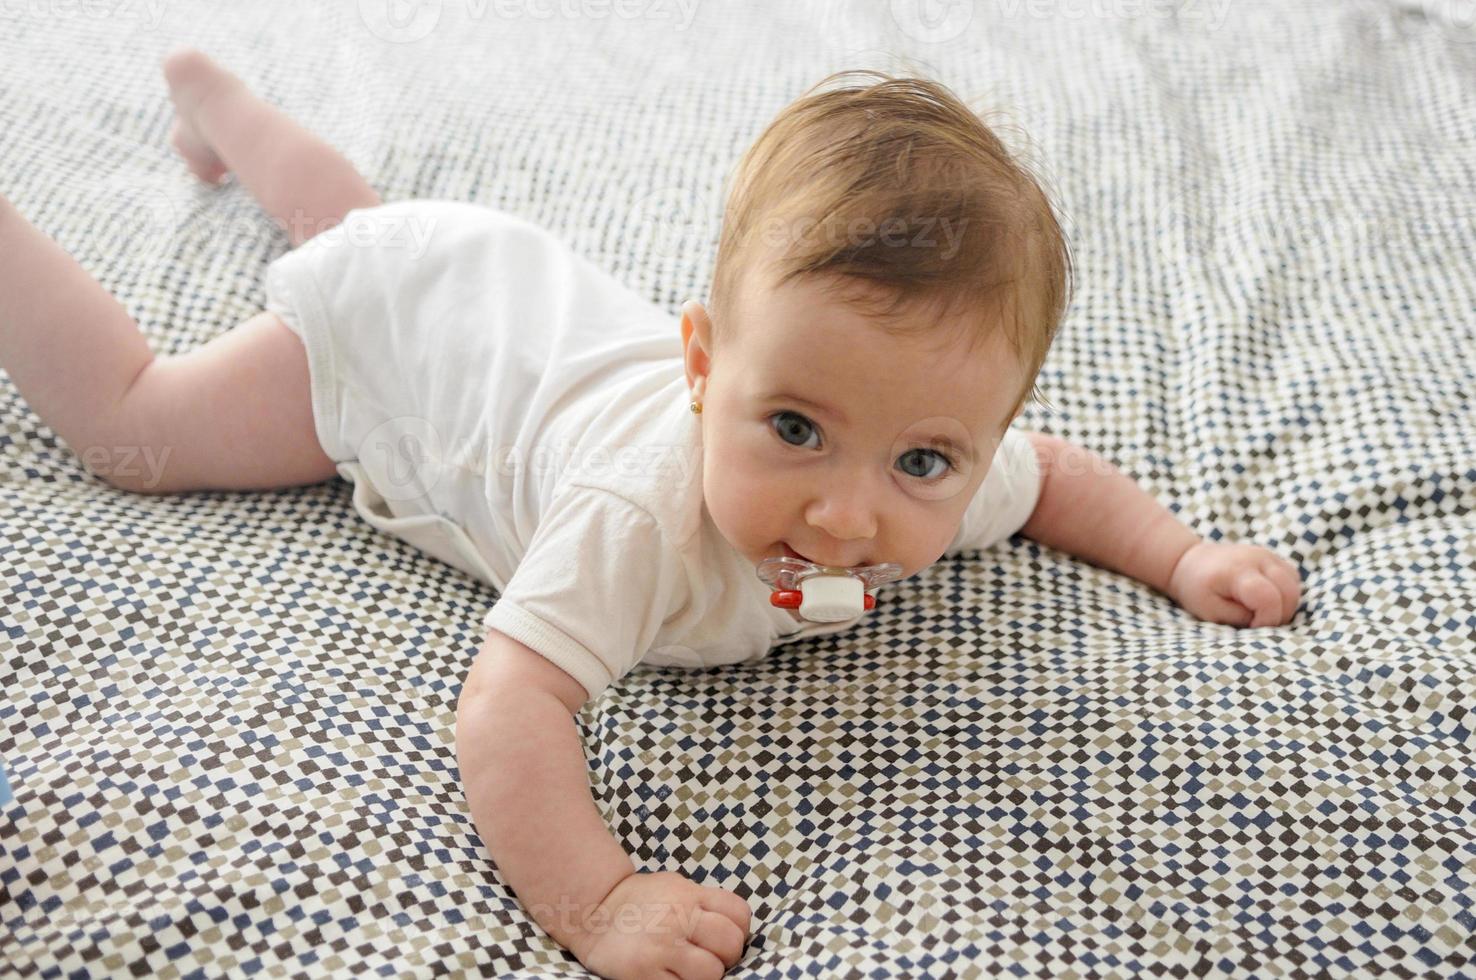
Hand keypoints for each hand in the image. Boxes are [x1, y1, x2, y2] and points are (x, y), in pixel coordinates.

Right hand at [571, 870, 751, 979]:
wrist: (592, 914)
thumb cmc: (640, 903)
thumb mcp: (674, 887)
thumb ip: (703, 904)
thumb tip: (734, 930)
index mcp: (689, 894)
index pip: (739, 914)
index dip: (737, 931)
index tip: (721, 940)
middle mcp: (678, 917)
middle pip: (730, 944)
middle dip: (725, 957)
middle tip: (707, 959)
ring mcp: (661, 947)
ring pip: (711, 973)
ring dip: (704, 977)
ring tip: (686, 972)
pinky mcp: (643, 974)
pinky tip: (669, 978)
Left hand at [1166, 541, 1300, 627]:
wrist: (1189, 561)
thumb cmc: (1196, 589)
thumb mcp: (1210, 611)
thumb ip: (1240, 618)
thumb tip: (1266, 623)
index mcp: (1237, 571)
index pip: (1268, 598)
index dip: (1267, 620)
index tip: (1252, 628)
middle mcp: (1257, 558)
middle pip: (1289, 591)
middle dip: (1280, 614)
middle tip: (1258, 623)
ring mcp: (1267, 554)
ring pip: (1294, 585)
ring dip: (1286, 604)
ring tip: (1262, 612)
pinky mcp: (1272, 556)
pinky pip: (1292, 578)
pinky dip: (1286, 593)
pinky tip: (1267, 599)